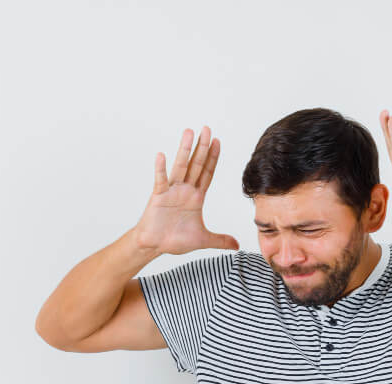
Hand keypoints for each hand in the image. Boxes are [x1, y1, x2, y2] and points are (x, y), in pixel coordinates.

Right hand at [134, 126, 238, 254]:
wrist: (155, 246)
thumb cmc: (174, 239)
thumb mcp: (203, 239)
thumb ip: (220, 240)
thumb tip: (237, 245)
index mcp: (196, 197)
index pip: (207, 173)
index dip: (213, 158)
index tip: (218, 141)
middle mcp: (184, 190)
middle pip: (196, 165)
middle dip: (203, 147)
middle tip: (207, 129)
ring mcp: (171, 191)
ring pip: (180, 167)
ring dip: (185, 150)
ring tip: (189, 132)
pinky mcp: (158, 197)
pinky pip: (160, 180)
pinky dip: (160, 169)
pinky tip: (162, 155)